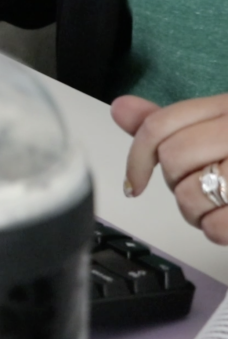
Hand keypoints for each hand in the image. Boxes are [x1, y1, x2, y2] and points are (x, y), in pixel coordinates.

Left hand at [112, 94, 227, 243]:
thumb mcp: (223, 127)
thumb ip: (173, 124)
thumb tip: (121, 107)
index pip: (160, 127)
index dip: (137, 159)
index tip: (135, 182)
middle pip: (173, 160)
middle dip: (178, 185)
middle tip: (203, 188)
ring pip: (191, 194)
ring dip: (198, 212)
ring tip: (221, 205)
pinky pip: (217, 226)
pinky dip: (218, 231)